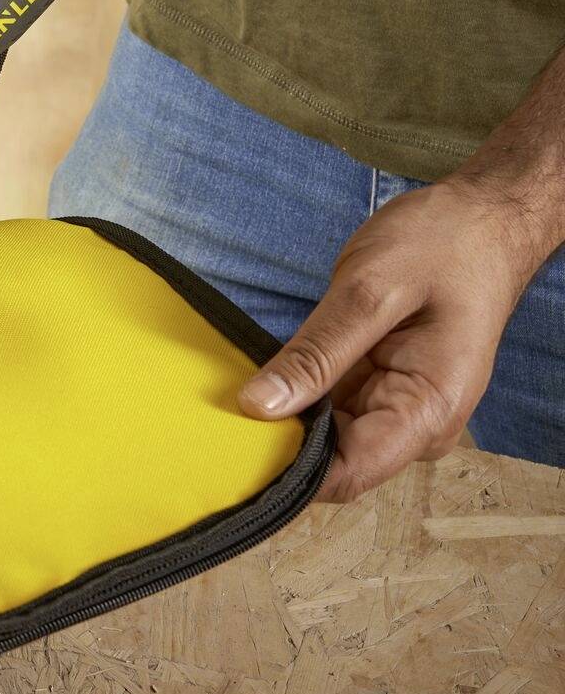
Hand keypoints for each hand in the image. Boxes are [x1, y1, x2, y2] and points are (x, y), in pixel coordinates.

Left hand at [237, 177, 543, 502]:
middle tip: (214, 417)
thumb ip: (317, 353)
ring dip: (284, 419)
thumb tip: (257, 406)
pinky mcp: (381, 385)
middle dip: (278, 444)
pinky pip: (331, 405)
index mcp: (428, 410)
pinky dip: (296, 394)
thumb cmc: (441, 246)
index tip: (230, 449)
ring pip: (328, 436)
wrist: (480, 220)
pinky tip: (259, 380)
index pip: (349, 473)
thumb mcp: (370, 291)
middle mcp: (417, 423)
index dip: (288, 472)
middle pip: (335, 462)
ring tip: (226, 399)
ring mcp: (399, 406)